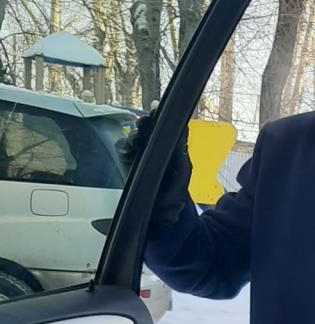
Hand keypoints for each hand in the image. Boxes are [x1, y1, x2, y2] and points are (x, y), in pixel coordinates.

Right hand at [115, 105, 191, 224]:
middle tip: (144, 123)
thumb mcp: (183, 171)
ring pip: (133, 136)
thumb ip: (181, 150)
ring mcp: (138, 153)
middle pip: (146, 128)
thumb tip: (182, 127)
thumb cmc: (174, 192)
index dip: (159, 116)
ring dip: (134, 134)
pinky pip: (122, 148)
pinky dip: (123, 146)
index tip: (157, 109)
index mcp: (168, 146)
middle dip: (145, 123)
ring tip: (137, 138)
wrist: (161, 215)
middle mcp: (152, 146)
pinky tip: (128, 149)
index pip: (162, 126)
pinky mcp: (126, 162)